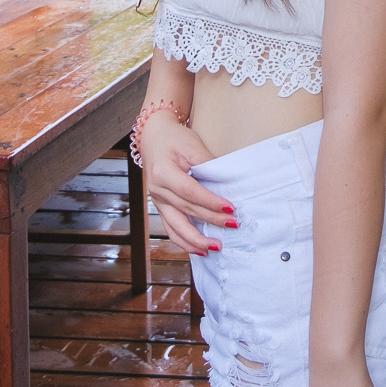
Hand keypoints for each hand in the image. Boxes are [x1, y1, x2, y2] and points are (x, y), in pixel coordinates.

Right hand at [135, 112, 235, 254]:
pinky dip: (184, 241)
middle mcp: (157, 190)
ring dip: (195, 240)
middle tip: (232, 226)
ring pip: (174, 227)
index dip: (210, 202)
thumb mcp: (192, 145)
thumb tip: (228, 183)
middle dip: (210, 221)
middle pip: (186, 210)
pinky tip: (198, 249)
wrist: (153, 137)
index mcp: (163, 173)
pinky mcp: (160, 207)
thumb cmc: (174, 139)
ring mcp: (157, 201)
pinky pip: (170, 229)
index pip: (190, 192)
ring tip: (214, 247)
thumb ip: (208, 164)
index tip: (230, 208)